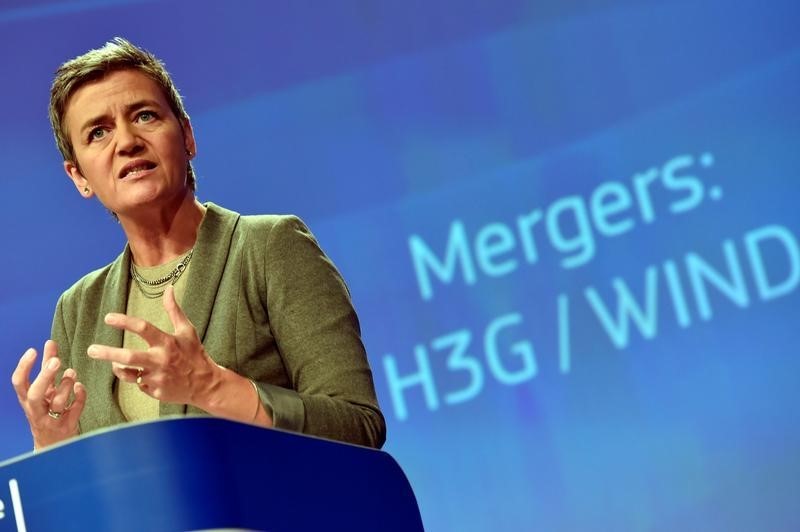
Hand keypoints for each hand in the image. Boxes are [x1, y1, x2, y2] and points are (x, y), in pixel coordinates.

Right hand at [11, 340, 86, 448]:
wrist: (52, 445)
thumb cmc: (47, 412)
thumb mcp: (44, 392)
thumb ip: (47, 369)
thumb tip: (50, 343)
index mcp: (27, 401)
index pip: (18, 383)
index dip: (24, 366)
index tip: (33, 350)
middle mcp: (37, 411)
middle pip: (35, 394)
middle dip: (45, 376)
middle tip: (56, 361)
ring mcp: (53, 420)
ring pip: (58, 402)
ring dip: (66, 385)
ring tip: (71, 373)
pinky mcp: (69, 425)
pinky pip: (76, 409)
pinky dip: (80, 396)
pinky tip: (80, 386)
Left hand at [87, 285, 218, 405]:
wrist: (206, 384)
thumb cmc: (195, 354)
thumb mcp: (187, 330)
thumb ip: (174, 310)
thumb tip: (169, 288)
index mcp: (167, 343)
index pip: (143, 328)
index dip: (124, 321)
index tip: (108, 318)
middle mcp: (160, 360)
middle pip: (128, 357)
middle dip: (107, 353)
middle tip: (91, 350)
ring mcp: (157, 378)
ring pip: (128, 373)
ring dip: (118, 368)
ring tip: (114, 364)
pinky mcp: (155, 392)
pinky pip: (139, 384)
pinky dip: (138, 379)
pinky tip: (146, 376)